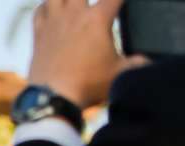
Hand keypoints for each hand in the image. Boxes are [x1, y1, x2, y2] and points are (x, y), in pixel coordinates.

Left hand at [27, 0, 144, 107]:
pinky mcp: (38, 35)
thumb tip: (146, 62)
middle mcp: (74, 15)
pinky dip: (45, 7)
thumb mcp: (119, 74)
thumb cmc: (87, 85)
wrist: (53, 98)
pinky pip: (39, 11)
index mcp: (98, 19)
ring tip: (73, 3)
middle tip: (96, 6)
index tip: (121, 2)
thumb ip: (136, 63)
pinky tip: (51, 10)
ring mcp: (53, 23)